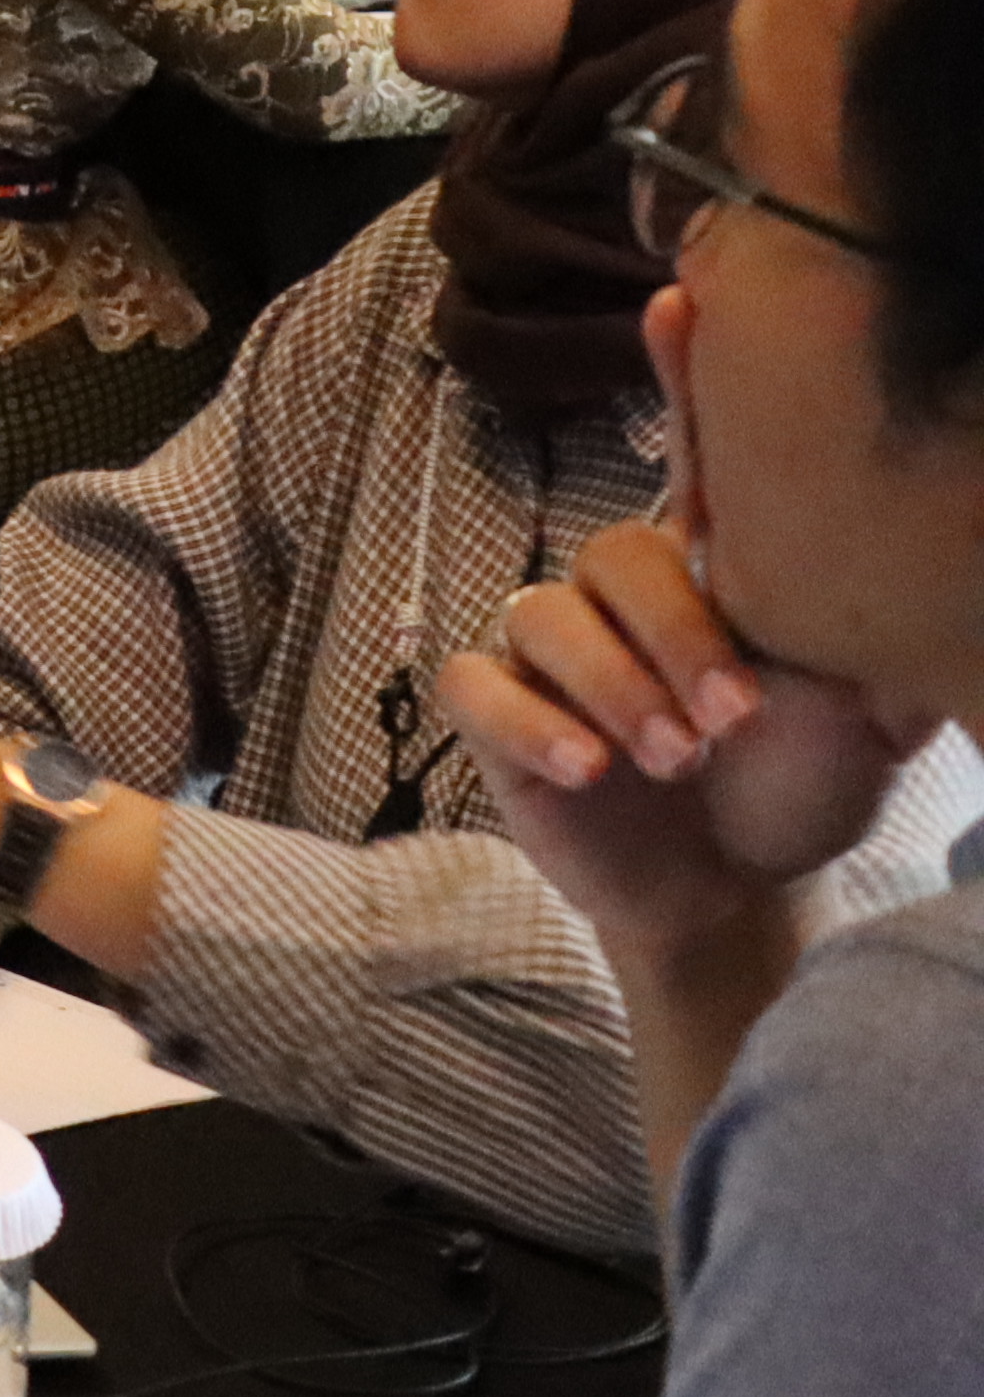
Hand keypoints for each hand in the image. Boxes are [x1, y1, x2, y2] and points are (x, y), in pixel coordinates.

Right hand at [439, 518, 907, 967]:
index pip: (685, 509)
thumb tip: (926, 595)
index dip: (713, 539)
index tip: (761, 609)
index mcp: (703, 580)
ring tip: (673, 758)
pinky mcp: (493, 721)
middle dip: (674, 634)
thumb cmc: (795, 789)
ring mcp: (545, 658)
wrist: (730, 887)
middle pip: (611, 556)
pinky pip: (470, 686)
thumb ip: (884, 660)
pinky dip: (524, 720)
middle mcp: (614, 603)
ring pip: (539, 615)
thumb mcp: (865, 725)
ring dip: (611, 683)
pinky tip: (588, 769)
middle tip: (731, 717)